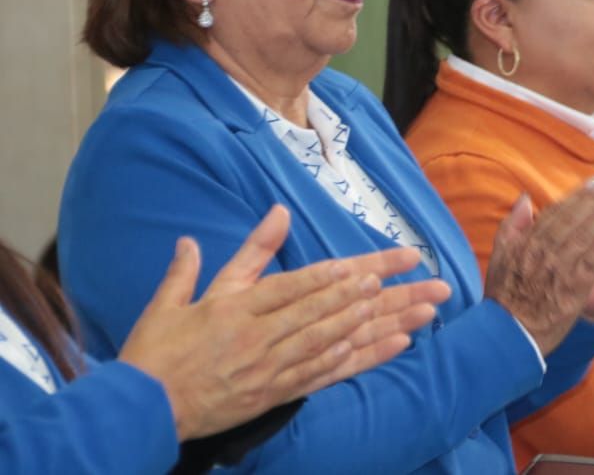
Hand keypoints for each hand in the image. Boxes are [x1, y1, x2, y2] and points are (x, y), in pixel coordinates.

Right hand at [120, 205, 449, 440]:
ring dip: (384, 324)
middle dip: (383, 294)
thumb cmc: (160, 349)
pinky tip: (396, 346)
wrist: (142, 410)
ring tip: (422, 309)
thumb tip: (275, 211)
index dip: (344, 274)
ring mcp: (274, 367)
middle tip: (424, 280)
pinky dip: (365, 359)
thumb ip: (237, 254)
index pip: (303, 285)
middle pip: (332, 310)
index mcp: (240, 308)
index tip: (380, 265)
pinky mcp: (279, 391)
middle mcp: (263, 337)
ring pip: (339, 341)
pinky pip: (330, 374)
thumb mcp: (185, 294)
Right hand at [485, 177, 593, 354]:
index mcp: (528, 242)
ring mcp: (560, 271)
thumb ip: (512, 225)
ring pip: (585, 236)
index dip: (580, 194)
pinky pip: (591, 264)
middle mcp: (545, 252)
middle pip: (575, 219)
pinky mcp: (574, 290)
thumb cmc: (504, 296)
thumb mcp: (500, 256)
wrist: (510, 333)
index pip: (558, 211)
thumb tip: (525, 199)